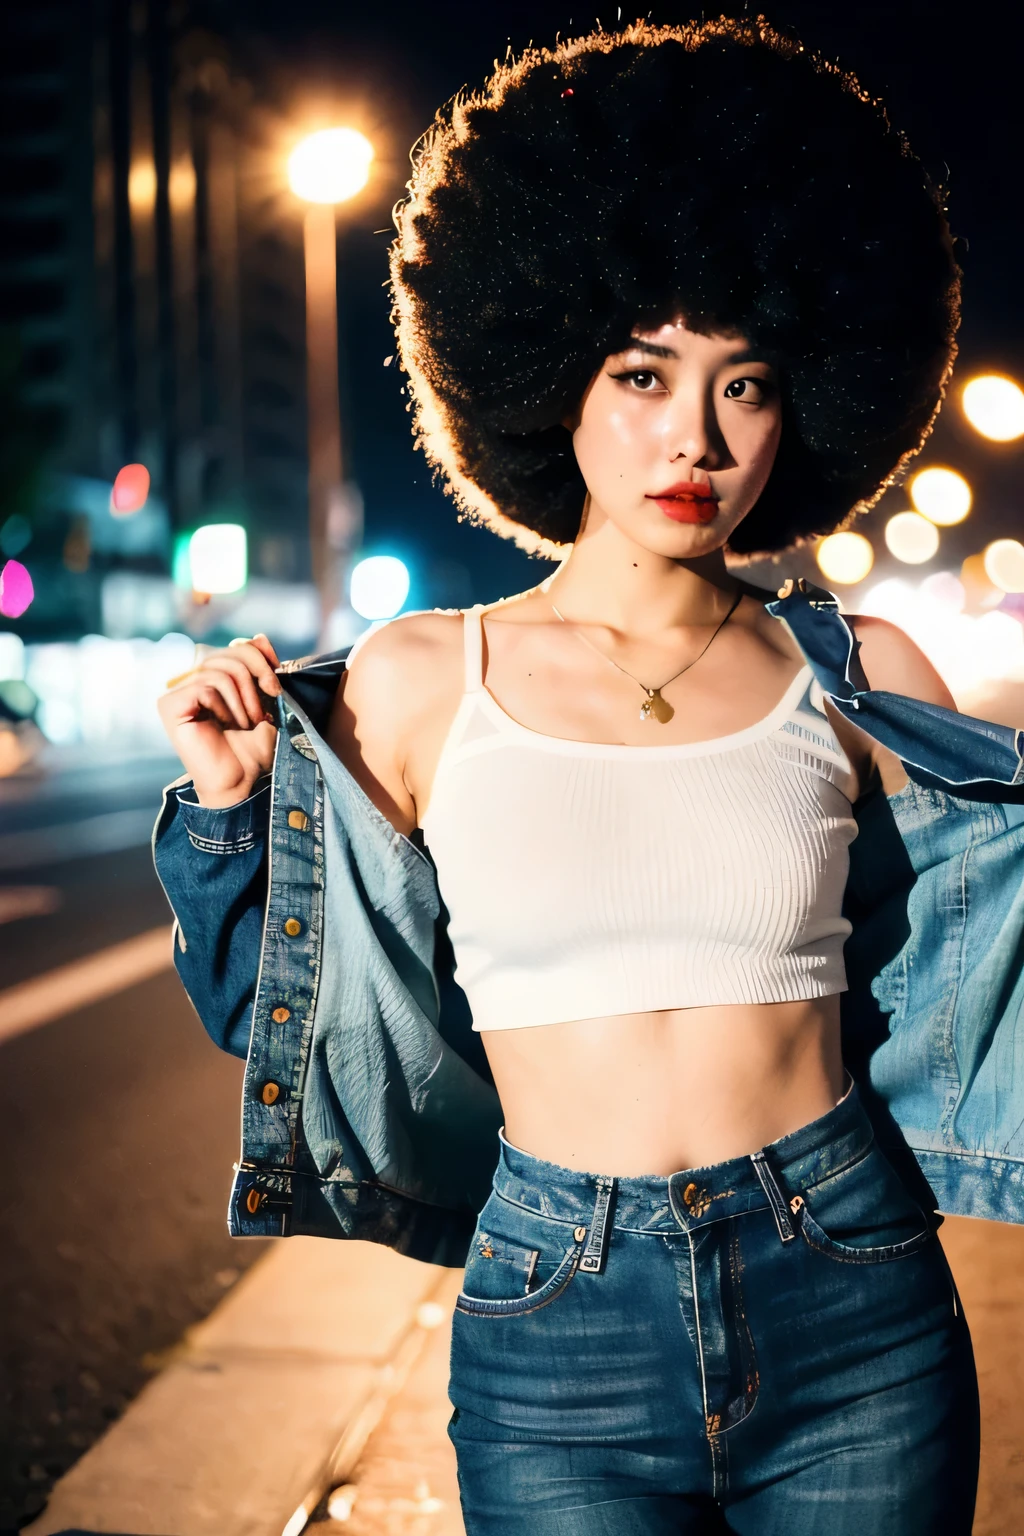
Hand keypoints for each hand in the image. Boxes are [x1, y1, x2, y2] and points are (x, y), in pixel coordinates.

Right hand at [157, 635, 281, 806]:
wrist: (240, 781)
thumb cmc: (252, 750)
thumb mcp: (265, 703)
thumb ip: (260, 668)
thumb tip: (259, 635)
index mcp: (215, 678)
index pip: (236, 647)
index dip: (259, 657)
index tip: (275, 685)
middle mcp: (194, 681)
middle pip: (230, 654)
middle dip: (256, 678)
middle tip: (265, 708)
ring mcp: (180, 692)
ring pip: (220, 671)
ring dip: (243, 700)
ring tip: (245, 724)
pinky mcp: (170, 705)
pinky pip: (205, 687)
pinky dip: (224, 707)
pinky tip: (225, 726)